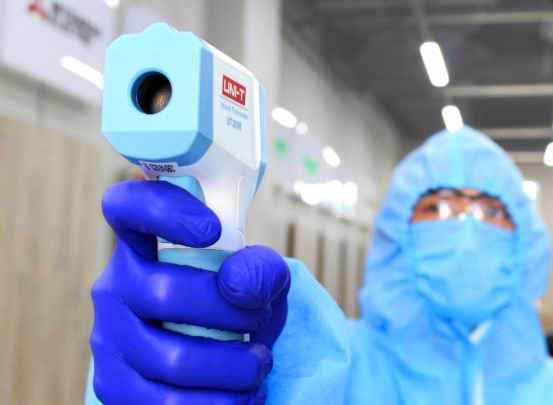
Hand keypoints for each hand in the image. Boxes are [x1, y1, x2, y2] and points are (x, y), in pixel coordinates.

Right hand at [90, 180, 289, 403]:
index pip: (127, 206)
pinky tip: (246, 396)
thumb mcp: (258, 278)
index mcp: (141, 243)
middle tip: (260, 318)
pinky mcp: (113, 385)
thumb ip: (260, 269)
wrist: (214, 354)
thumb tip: (240, 286)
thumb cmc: (232, 302)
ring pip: (171, 359)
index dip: (163, 210)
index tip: (212, 229)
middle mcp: (115, 286)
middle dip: (230, 312)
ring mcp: (108, 337)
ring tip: (258, 365)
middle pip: (165, 295)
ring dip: (232, 367)